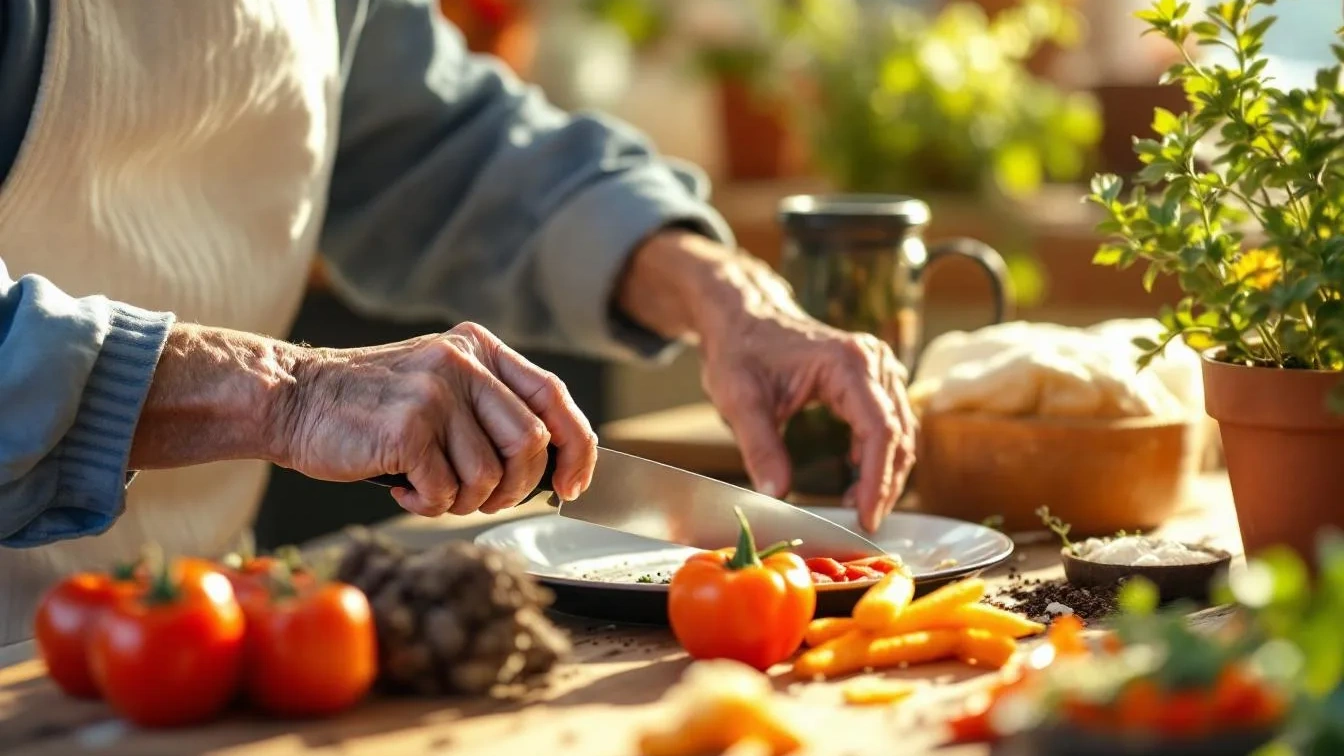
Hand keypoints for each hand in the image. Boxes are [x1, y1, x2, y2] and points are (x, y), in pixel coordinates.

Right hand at [278, 323, 597, 516]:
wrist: (293, 400)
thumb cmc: (371, 406)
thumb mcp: (440, 383)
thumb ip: (491, 407)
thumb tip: (553, 464)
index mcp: (480, 349)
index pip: (554, 397)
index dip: (576, 448)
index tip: (574, 485)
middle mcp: (463, 364)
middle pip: (530, 445)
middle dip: (514, 489)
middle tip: (479, 500)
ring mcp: (436, 394)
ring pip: (488, 477)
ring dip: (463, 501)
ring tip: (430, 489)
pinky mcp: (408, 428)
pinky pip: (445, 492)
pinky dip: (427, 504)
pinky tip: (403, 487)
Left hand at [617, 231, 915, 532]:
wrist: (742, 317)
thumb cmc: (740, 350)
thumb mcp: (740, 400)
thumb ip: (760, 447)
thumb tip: (777, 494)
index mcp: (848, 363)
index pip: (880, 430)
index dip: (878, 480)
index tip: (866, 518)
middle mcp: (873, 361)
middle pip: (898, 433)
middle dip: (885, 483)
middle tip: (862, 522)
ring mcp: (877, 367)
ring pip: (900, 430)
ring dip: (885, 472)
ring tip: (856, 505)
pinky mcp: (872, 377)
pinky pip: (889, 421)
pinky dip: (880, 454)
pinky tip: (856, 477)